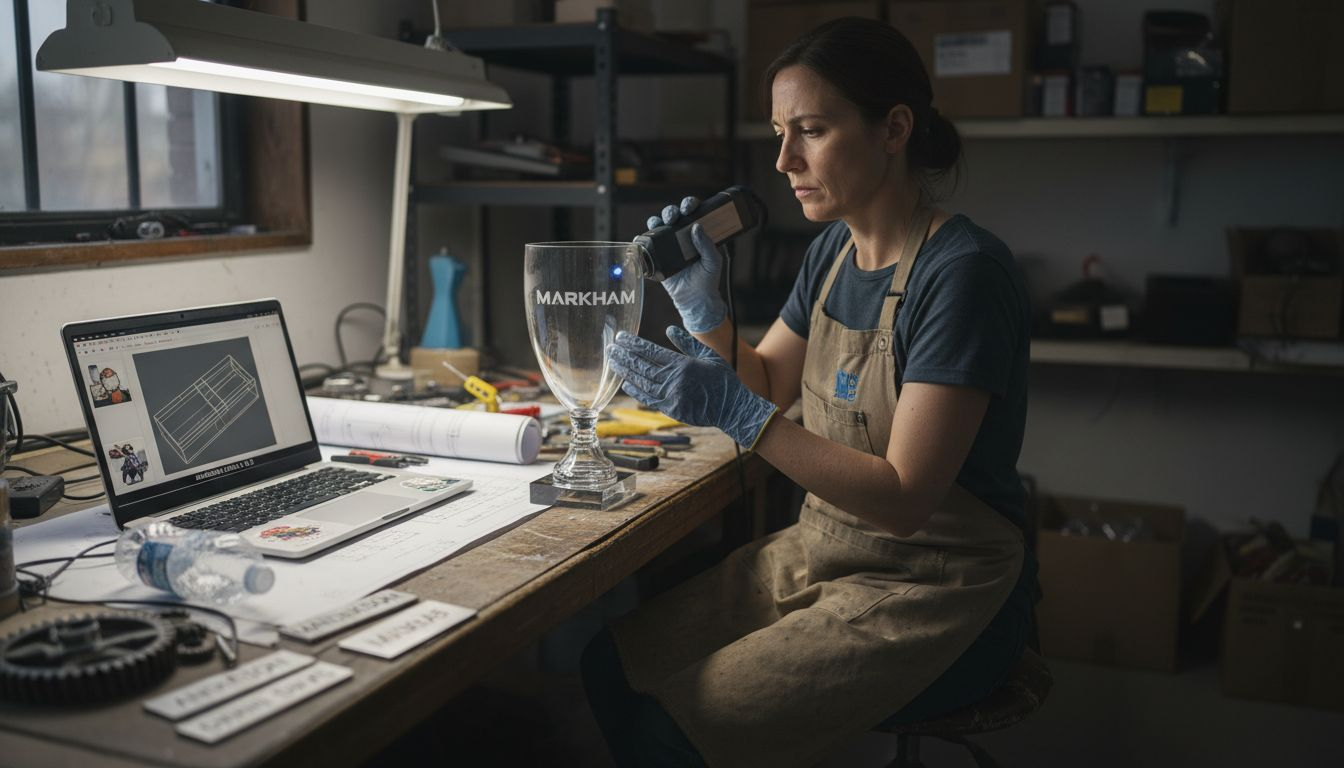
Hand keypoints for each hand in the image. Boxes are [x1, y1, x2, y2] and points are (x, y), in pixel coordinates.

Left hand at [606, 327, 776, 448]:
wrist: (732, 408)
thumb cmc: (723, 380)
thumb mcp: (709, 355)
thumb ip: (687, 343)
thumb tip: (669, 329)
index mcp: (682, 364)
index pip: (651, 351)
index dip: (634, 344)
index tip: (621, 337)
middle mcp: (674, 379)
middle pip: (642, 366)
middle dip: (624, 356)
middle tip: (610, 348)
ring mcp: (671, 396)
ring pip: (642, 382)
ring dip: (625, 372)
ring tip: (613, 362)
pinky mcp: (671, 410)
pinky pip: (649, 399)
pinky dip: (636, 391)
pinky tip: (626, 383)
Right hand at [646, 197, 725, 333]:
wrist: (695, 299)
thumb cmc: (707, 279)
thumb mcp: (713, 261)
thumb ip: (707, 245)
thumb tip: (697, 226)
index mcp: (696, 233)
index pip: (692, 212)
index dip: (689, 205)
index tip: (689, 208)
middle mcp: (681, 236)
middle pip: (672, 216)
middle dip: (670, 211)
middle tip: (673, 217)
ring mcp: (668, 245)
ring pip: (658, 226)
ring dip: (656, 221)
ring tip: (659, 224)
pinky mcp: (657, 257)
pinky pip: (646, 245)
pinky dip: (641, 239)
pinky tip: (642, 238)